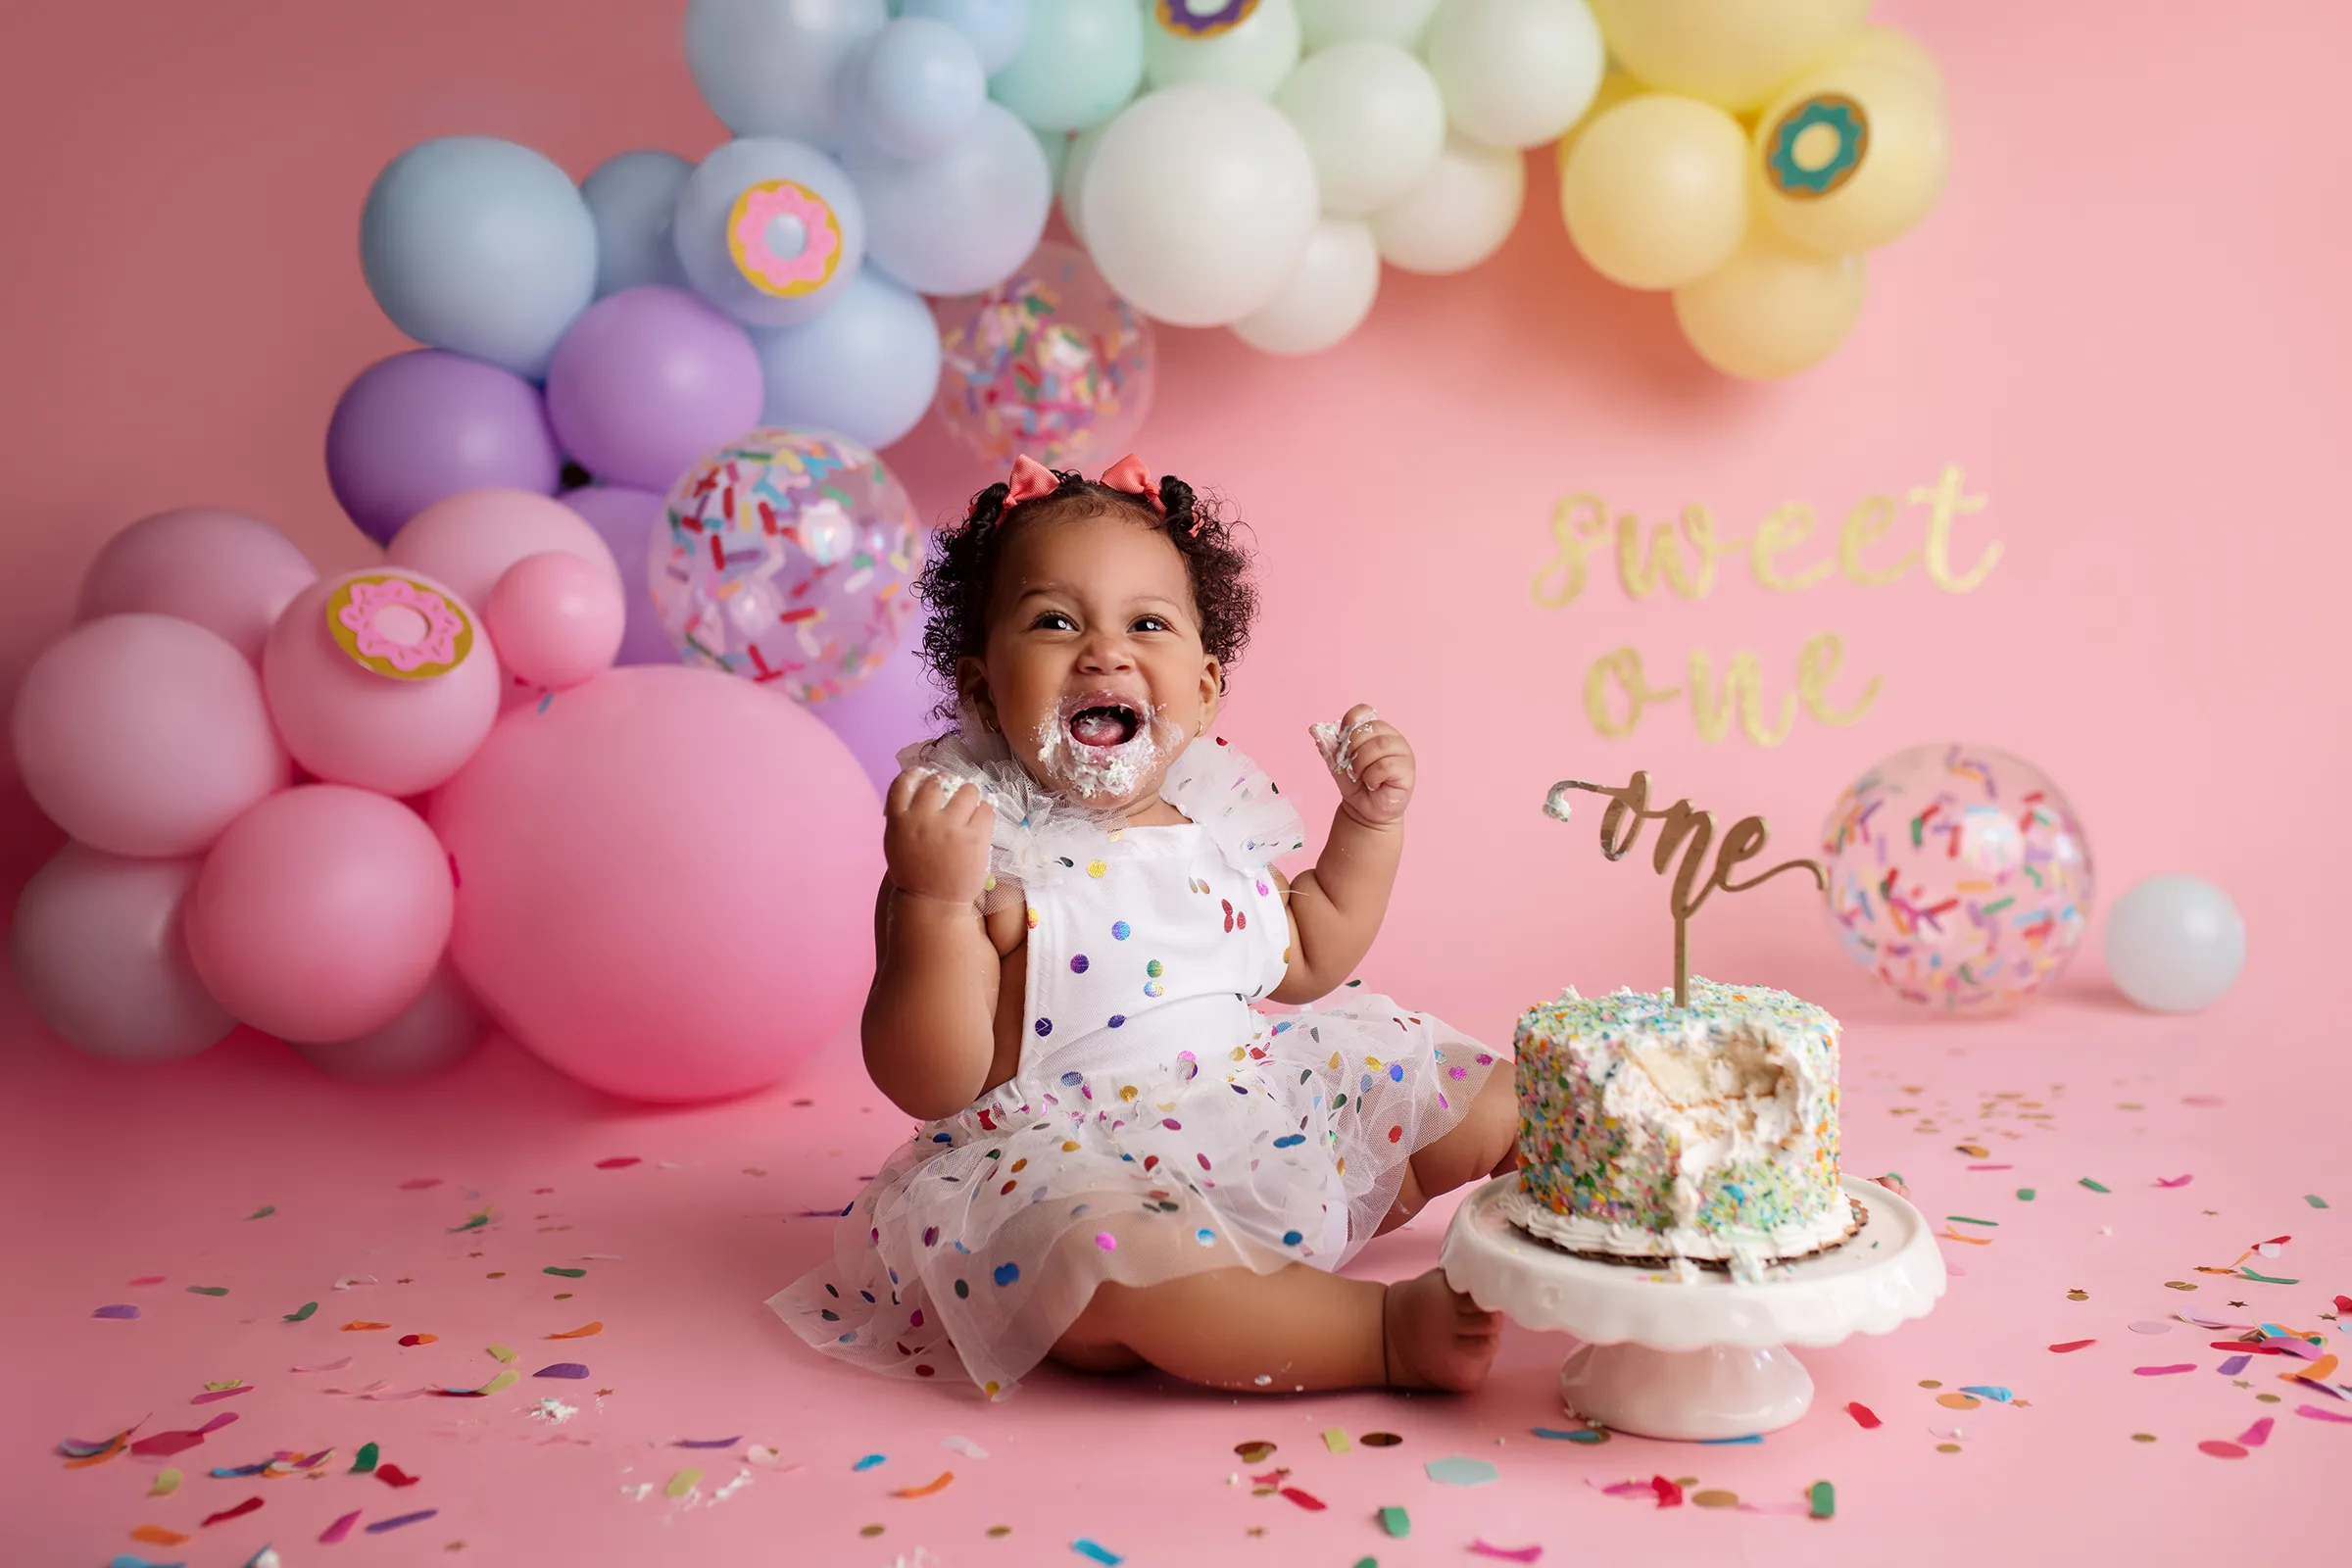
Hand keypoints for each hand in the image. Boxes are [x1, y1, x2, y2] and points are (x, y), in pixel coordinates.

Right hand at [883, 768, 993, 905]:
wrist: (933, 903)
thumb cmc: (915, 874)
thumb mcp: (897, 844)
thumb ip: (905, 818)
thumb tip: (922, 789)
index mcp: (899, 822)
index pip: (902, 783)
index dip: (915, 775)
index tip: (924, 776)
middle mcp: (923, 820)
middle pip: (937, 782)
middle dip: (946, 784)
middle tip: (953, 794)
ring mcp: (950, 828)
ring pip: (967, 791)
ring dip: (969, 795)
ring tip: (969, 807)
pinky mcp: (974, 837)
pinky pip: (986, 809)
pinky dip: (984, 812)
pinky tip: (980, 821)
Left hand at [1319, 704, 1413, 826]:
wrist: (1364, 810)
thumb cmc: (1355, 784)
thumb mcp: (1337, 763)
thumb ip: (1329, 746)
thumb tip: (1314, 729)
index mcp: (1376, 731)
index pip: (1364, 711)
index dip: (1350, 723)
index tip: (1342, 741)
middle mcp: (1392, 737)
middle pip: (1368, 729)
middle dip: (1352, 749)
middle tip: (1351, 766)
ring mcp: (1403, 752)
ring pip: (1378, 746)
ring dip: (1361, 764)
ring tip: (1360, 776)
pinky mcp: (1407, 770)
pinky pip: (1385, 765)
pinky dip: (1372, 777)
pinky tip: (1373, 784)